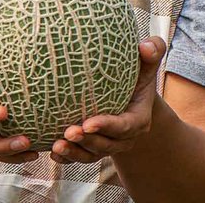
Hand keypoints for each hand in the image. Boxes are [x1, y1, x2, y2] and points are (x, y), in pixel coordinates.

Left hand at [50, 36, 166, 163]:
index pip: (124, 126)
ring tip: (57, 145)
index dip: (107, 126)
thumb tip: (145, 46)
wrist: (129, 99)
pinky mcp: (92, 150)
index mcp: (137, 119)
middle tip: (69, 132)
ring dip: (74, 152)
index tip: (89, 122)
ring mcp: (107, 146)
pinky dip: (66, 158)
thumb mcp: (146, 65)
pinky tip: (52, 153)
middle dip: (88, 141)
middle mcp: (123, 138)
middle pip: (106, 145)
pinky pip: (79, 158)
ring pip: (91, 155)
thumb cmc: (135, 78)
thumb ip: (152, 52)